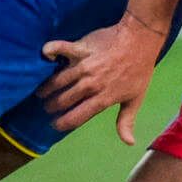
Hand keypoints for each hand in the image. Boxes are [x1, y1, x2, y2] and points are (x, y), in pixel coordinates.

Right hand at [39, 13, 165, 144]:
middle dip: (52, 107)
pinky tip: (45, 57)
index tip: (55, 125)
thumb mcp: (136, 99)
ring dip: (46, 88)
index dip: (62, 124)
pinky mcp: (82, 48)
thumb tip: (129, 142)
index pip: (76, 117)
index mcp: (103, 98)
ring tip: (41, 92)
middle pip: (63, 100)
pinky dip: (51, 52)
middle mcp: (91, 84)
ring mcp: (85, 66)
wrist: (140, 39)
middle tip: (47, 107)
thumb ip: (126, 121)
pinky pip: (61, 49)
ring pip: (58, 80)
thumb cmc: (139, 70)